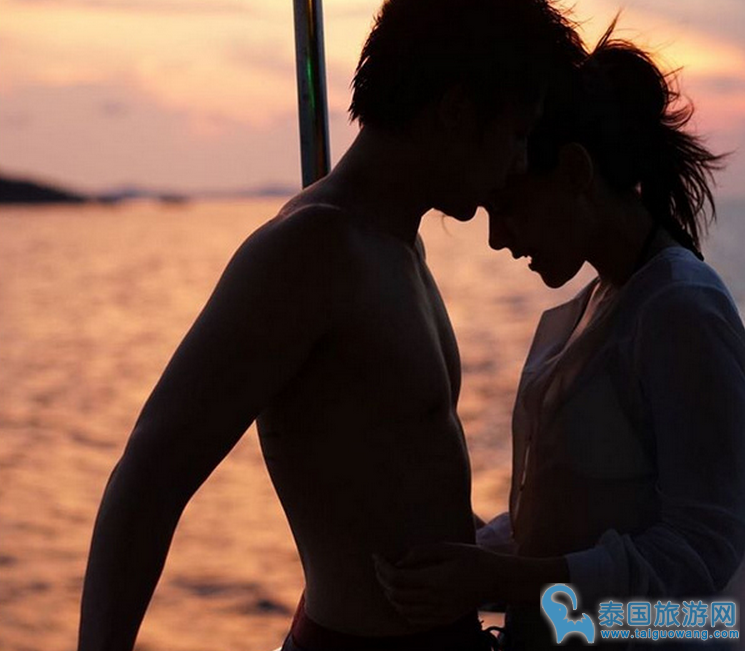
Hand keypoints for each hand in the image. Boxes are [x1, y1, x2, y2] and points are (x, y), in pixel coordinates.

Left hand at [373, 542, 494, 627]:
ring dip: (389, 595)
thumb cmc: (473, 558)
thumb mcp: (448, 548)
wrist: (496, 579)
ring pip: (402, 610)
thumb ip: (422, 553)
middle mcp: (435, 601)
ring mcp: (439, 613)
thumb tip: (400, 561)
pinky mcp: (444, 619)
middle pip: (396, 595)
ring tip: (386, 579)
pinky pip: (415, 620)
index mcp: (435, 581)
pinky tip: (401, 597)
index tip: (376, 556)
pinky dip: (402, 610)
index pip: (397, 579)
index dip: (382, 567)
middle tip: (378, 566)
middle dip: (382, 580)